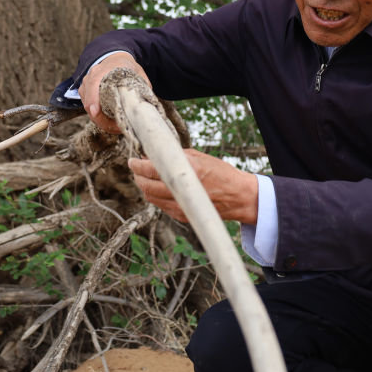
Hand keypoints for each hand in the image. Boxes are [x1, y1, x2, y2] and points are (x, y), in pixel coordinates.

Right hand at [77, 52, 150, 133]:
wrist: (114, 60)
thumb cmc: (126, 67)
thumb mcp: (137, 73)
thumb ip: (142, 86)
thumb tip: (146, 105)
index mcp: (103, 70)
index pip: (93, 84)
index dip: (93, 100)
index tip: (96, 112)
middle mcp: (90, 77)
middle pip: (89, 103)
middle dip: (102, 119)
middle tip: (119, 128)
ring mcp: (85, 86)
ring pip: (89, 109)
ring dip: (102, 121)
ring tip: (118, 127)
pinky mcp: (85, 94)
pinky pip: (89, 109)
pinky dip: (99, 118)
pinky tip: (112, 123)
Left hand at [128, 148, 257, 224]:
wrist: (239, 197)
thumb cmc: (222, 174)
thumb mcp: (200, 158)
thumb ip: (176, 157)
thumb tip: (155, 156)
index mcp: (189, 171)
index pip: (153, 170)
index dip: (138, 166)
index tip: (133, 161)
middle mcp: (184, 190)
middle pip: (147, 186)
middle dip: (138, 177)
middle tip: (136, 169)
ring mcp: (182, 206)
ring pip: (151, 198)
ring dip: (145, 187)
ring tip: (146, 178)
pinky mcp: (183, 216)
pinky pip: (161, 206)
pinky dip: (156, 196)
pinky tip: (160, 188)